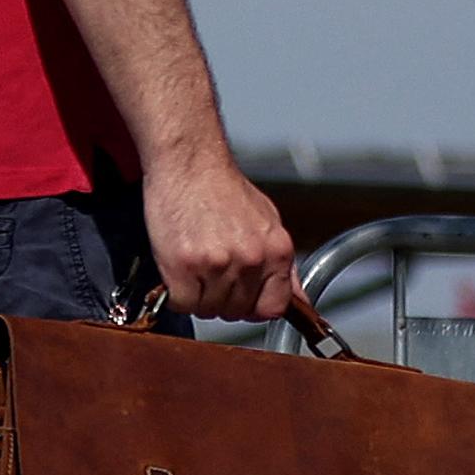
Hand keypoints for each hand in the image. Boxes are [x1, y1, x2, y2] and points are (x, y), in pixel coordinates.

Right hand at [143, 158, 298, 324]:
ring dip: (197, 295)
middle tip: (209, 274)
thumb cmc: (224, 188)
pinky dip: (175, 293)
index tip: (240, 299)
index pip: (273, 307)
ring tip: (194, 265)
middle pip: (237, 311)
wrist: (189, 162)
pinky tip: (178, 270)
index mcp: (277, 250)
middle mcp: (251, 259)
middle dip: (221, 300)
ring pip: (208, 309)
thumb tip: (299, 302)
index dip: (253, 307)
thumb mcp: (268, 222)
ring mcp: (218, 263)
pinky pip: (181, 302)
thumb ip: (283, 266)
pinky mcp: (184, 265)